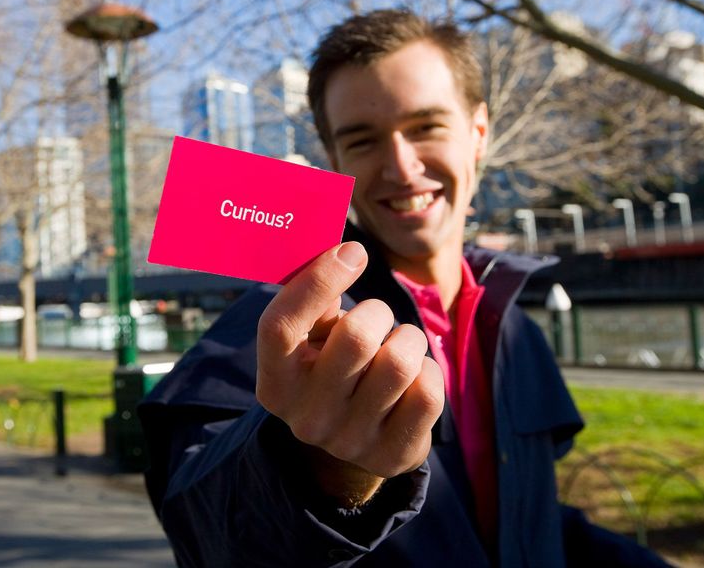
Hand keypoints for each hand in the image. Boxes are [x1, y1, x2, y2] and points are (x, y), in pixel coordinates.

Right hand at [256, 242, 443, 505]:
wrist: (352, 442)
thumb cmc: (330, 366)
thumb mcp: (310, 340)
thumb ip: (315, 299)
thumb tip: (341, 249)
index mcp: (275, 382)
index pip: (281, 325)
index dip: (319, 280)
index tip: (354, 251)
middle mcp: (306, 417)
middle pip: (356, 336)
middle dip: (377, 311)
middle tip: (376, 316)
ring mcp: (350, 440)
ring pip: (399, 360)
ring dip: (406, 339)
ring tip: (396, 345)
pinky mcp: (393, 454)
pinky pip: (428, 390)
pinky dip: (427, 369)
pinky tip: (413, 376)